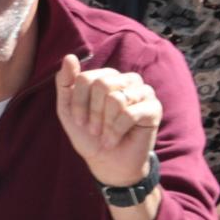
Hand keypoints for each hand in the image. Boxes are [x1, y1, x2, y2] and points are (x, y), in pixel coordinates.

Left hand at [54, 52, 161, 190]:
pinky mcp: (154, 108)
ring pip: (116, 98)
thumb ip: (65, 83)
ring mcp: (143, 92)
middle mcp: (127, 80)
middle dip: (93, 113)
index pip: (86, 78)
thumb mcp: (68, 110)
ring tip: (106, 135)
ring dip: (106, 124)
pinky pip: (130, 113)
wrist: (107, 163)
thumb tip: (69, 56)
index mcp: (107, 76)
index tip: (79, 121)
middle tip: (95, 130)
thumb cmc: (89, 135)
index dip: (78, 103)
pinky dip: (117, 131)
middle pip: (101, 85)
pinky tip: (116, 140)